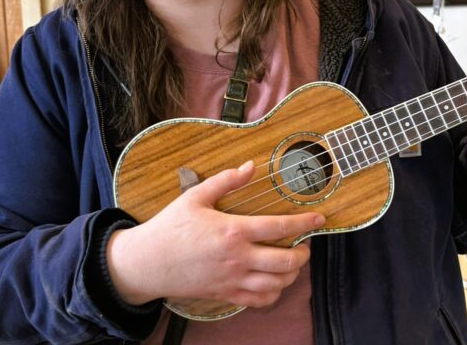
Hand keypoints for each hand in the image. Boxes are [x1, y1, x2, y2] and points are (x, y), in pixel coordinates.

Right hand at [106, 160, 323, 306]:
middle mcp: (238, 258)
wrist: (147, 263)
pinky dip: (273, 293)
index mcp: (233, 230)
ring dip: (291, 274)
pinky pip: (259, 301)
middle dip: (303, 253)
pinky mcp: (226, 295)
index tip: (319, 218)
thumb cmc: (171, 227)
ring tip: (292, 261)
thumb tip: (250, 166)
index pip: (279, 227)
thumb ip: (226, 181)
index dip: (304, 223)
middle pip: (285, 262)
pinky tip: (274, 281)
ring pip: (276, 284)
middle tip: (304, 244)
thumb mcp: (195, 196)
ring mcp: (232, 280)